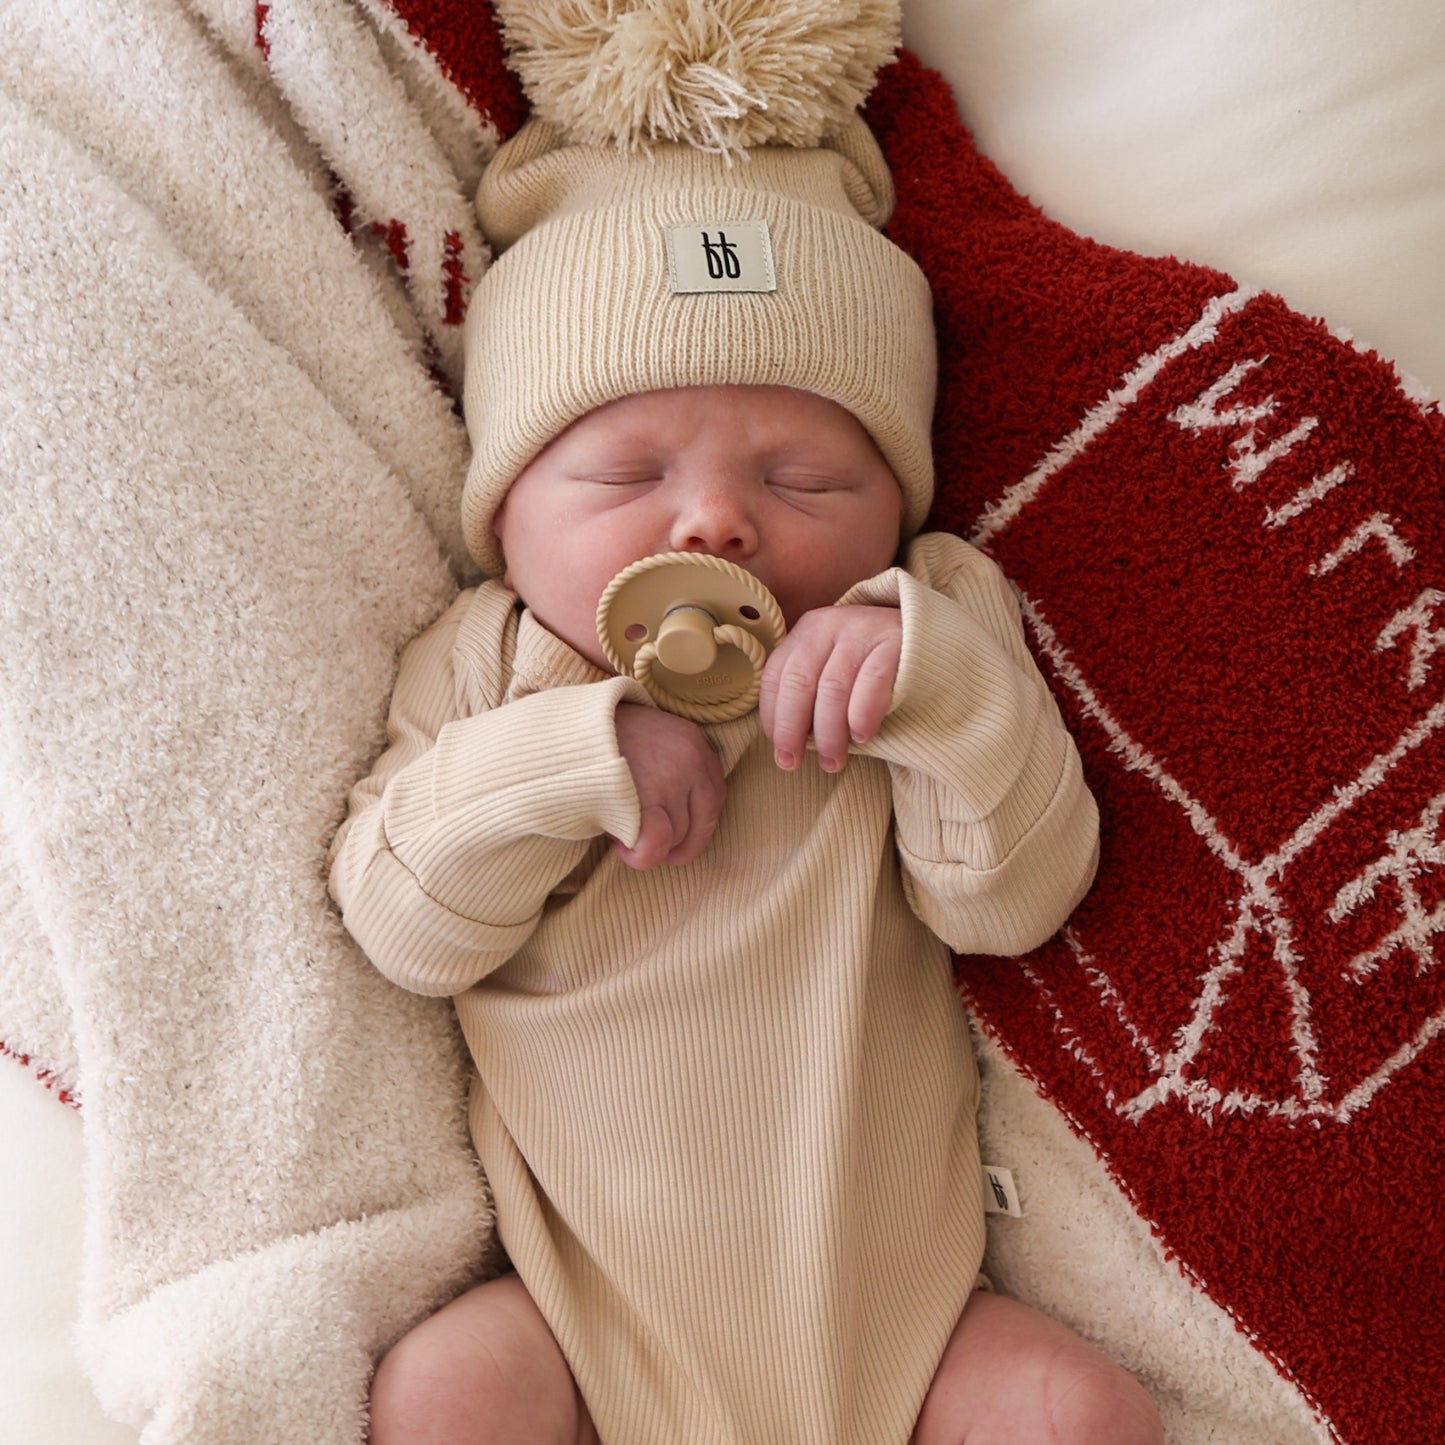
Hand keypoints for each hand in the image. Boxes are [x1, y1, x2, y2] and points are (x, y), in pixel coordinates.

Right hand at [612, 703, 725, 868]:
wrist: (562, 728)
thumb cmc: (599, 738)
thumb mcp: (648, 737)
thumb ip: (671, 767)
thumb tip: (685, 823)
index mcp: (693, 741)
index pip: (715, 796)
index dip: (698, 825)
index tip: (678, 837)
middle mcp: (690, 759)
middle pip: (701, 823)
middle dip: (678, 845)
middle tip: (649, 846)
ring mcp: (670, 780)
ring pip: (676, 837)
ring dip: (648, 842)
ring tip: (617, 824)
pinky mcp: (646, 801)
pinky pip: (655, 846)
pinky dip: (640, 855)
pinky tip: (620, 846)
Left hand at [758, 605, 900, 772]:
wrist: (928, 640)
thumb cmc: (872, 667)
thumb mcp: (832, 668)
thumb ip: (808, 692)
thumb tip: (784, 741)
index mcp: (806, 632)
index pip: (775, 677)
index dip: (773, 718)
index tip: (780, 750)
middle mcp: (829, 625)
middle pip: (798, 684)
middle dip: (792, 730)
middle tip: (793, 764)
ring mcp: (862, 630)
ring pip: (833, 689)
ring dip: (829, 733)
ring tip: (833, 761)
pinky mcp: (895, 641)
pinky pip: (871, 683)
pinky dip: (861, 714)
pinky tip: (861, 735)